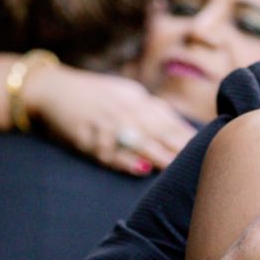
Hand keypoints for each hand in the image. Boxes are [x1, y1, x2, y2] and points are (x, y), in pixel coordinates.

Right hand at [30, 68, 196, 175]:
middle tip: (202, 162)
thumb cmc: (94, 95)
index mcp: (135, 99)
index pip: (167, 119)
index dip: (187, 134)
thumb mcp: (125, 94)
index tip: (209, 147)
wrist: (51, 89)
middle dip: (179, 146)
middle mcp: (123, 110)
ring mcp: (105, 125)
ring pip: (137, 142)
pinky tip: (140, 170)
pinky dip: (125, 161)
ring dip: (158, 155)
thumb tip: (182, 130)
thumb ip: (152, 111)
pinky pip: (108, 152)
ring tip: (177, 169)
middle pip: (157, 130)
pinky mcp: (86, 139)